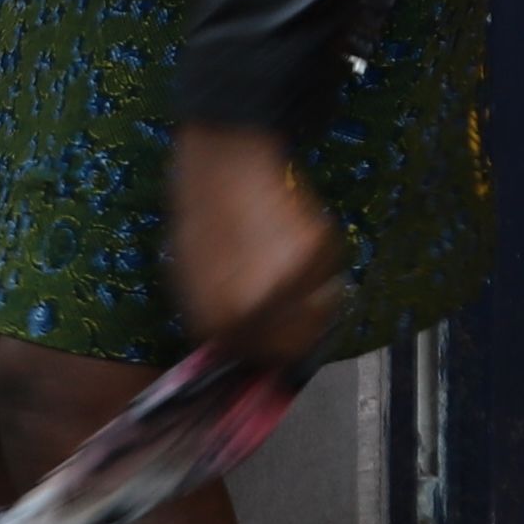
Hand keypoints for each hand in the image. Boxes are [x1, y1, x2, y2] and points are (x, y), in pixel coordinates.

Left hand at [168, 122, 346, 368]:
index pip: (257, 358)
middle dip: (297, 326)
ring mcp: (289, 282)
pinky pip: (331, 274)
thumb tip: (240, 345)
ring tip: (292, 264)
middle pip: (297, 344)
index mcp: (219, 319)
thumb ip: (218, 319)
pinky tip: (296, 239)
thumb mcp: (192, 279)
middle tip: (289, 301)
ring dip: (314, 293)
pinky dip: (321, 262)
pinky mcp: (317, 253)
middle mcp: (255, 309)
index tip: (274, 337)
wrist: (225, 165)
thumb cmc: (203, 217)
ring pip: (322, 309)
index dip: (269, 348)